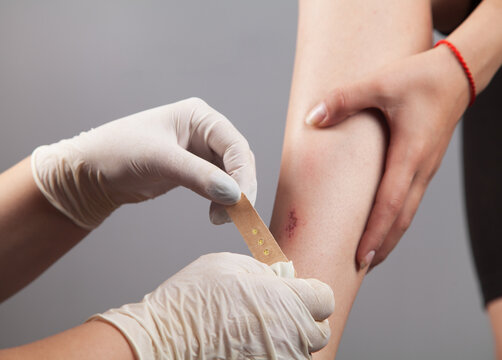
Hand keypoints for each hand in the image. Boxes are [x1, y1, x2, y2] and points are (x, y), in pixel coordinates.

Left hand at [32, 98, 255, 228]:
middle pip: (239, 161)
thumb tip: (235, 196)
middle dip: (240, 189)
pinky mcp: (194, 170)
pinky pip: (219, 185)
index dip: (242, 175)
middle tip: (235, 216)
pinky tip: (216, 214)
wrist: (90, 172)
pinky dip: (223, 200)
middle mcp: (203, 131)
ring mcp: (199, 151)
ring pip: (232, 175)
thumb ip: (199, 176)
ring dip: (233, 198)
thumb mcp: (159, 160)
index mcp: (198, 116)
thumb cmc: (117, 153)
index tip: (239, 202)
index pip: (235, 145)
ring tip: (222, 219)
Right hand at [91, 253, 333, 358]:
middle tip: (278, 313)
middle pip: (319, 331)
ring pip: (300, 353)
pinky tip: (250, 346)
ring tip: (259, 331)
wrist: (167, 337)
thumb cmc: (195, 297)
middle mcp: (289, 334)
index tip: (298, 293)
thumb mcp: (231, 264)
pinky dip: (272, 354)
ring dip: (287, 341)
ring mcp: (278, 359)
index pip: (325, 299)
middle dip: (304, 321)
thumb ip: (265, 271)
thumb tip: (281, 279)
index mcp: (286, 300)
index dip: (312, 293)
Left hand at [305, 46, 470, 269]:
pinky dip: (396, 219)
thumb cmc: (421, 77)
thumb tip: (312, 118)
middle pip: (401, 219)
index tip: (360, 258)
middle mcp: (421, 168)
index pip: (390, 204)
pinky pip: (410, 200)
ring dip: (389, 236)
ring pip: (407, 213)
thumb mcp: (380, 83)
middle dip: (381, 247)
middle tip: (358, 269)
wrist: (459, 73)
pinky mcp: (424, 164)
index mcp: (410, 154)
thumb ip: (344, 100)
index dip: (375, 233)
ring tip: (368, 257)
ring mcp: (425, 169)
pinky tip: (382, 225)